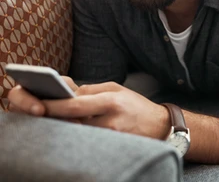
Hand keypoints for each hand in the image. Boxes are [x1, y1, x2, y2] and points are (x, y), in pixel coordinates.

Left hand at [8, 80, 170, 139]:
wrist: (161, 126)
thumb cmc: (137, 106)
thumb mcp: (117, 89)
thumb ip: (92, 89)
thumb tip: (69, 92)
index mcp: (111, 101)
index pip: (76, 104)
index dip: (55, 105)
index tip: (39, 104)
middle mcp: (110, 120)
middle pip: (74, 122)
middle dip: (57, 118)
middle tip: (41, 114)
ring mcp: (111, 137)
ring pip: (80, 134)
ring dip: (69, 128)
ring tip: (60, 123)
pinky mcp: (113, 148)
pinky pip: (90, 143)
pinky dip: (81, 138)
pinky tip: (78, 134)